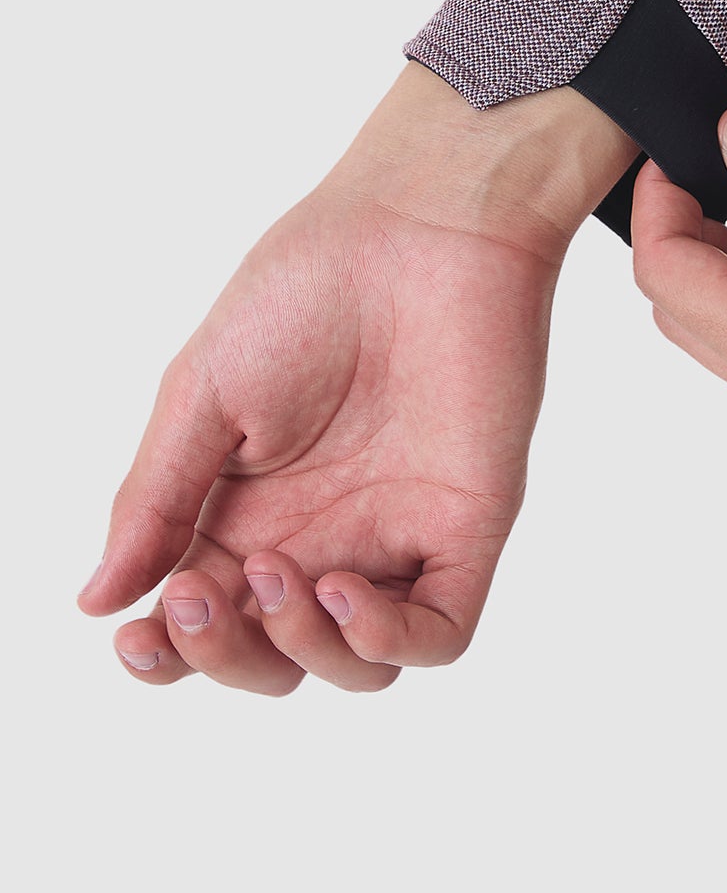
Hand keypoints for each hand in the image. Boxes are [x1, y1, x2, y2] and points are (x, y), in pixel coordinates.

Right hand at [76, 64, 639, 692]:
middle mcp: (324, 535)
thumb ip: (156, 500)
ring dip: (302, 651)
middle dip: (224, 658)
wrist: (420, 226)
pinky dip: (388, 640)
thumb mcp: (203, 394)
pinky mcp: (467, 526)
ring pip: (354, 667)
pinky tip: (345, 594)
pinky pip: (441, 632)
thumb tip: (94, 602)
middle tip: (198, 600)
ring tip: (279, 576)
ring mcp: (398, 535)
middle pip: (272, 657)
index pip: (206, 619)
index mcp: (250, 510)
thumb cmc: (308, 287)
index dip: (170, 654)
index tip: (135, 641)